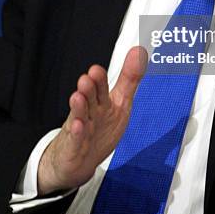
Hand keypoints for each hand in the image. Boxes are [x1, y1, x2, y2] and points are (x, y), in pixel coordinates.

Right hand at [38, 46, 146, 194]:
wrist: (79, 160)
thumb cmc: (100, 128)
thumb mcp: (120, 103)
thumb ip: (130, 79)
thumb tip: (139, 53)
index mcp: (102, 101)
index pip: (101, 87)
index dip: (100, 78)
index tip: (97, 68)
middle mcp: (90, 111)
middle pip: (90, 98)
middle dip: (90, 88)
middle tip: (90, 77)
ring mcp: (82, 128)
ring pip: (80, 115)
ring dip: (80, 106)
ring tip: (78, 95)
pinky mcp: (75, 146)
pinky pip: (76, 139)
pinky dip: (77, 133)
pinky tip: (78, 125)